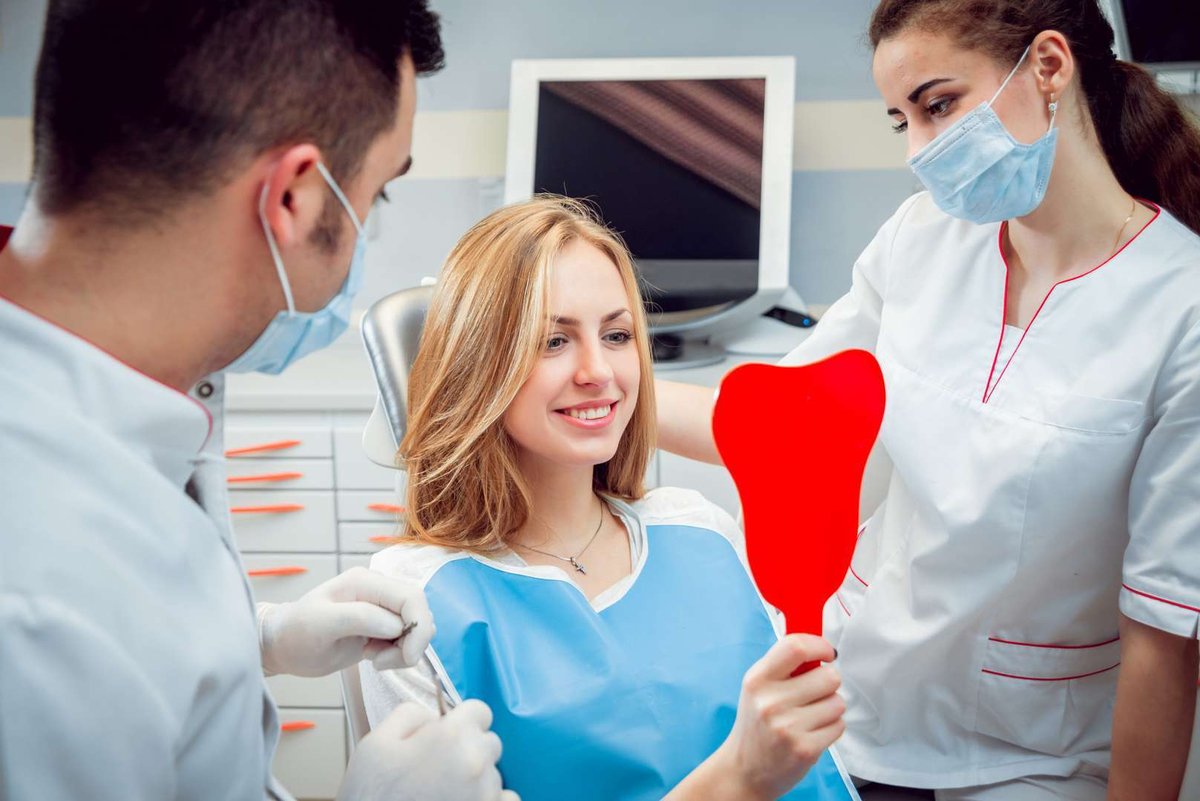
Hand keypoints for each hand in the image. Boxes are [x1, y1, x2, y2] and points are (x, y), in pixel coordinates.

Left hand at [258, 566, 433, 676]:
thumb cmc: (297, 633)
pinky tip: (373, 657)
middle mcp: (379, 590)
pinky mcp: (383, 626)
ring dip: (404, 650)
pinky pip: (407, 639)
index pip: (411, 597)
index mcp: (366, 582)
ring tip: (374, 659)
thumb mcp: (321, 624)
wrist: (285, 646)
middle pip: (419, 611)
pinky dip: (399, 653)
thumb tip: (397, 625)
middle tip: (382, 662)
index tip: (406, 657)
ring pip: (417, 627)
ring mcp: (383, 608)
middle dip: (413, 641)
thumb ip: (359, 618)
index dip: (418, 627)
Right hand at [337, 700, 519, 800]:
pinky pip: (507, 798)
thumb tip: (433, 716)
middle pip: (489, 742)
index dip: (462, 721)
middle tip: (440, 767)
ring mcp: (486, 793)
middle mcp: (477, 762)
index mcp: (452, 736)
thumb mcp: (376, 742)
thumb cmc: (372, 795)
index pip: (480, 711)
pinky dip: (491, 799)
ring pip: (494, 772)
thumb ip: (410, 714)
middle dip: (469, 748)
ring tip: (443, 791)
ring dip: (476, 777)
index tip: (448, 735)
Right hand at [718, 635, 844, 799]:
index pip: (796, 647)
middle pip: (828, 676)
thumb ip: (784, 665)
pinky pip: (839, 725)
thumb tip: (818, 645)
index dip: (819, 645)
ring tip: (810, 716)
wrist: (745, 770)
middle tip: (814, 693)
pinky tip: (812, 732)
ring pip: (838, 702)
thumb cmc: (757, 723)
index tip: (826, 653)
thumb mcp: (758, 688)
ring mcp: (788, 727)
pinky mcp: (805, 749)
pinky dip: (831, 728)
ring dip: (831, 707)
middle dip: (829, 683)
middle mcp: (770, 702)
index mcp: (757, 679)